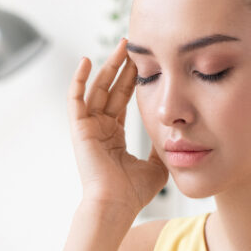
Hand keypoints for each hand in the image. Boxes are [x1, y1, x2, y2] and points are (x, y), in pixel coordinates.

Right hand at [69, 38, 167, 218]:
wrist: (116, 205)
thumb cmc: (133, 193)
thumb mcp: (156, 165)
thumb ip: (161, 147)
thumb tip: (175, 134)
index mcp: (114, 137)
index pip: (122, 101)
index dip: (132, 81)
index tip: (143, 62)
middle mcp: (99, 129)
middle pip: (110, 90)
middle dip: (122, 67)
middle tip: (132, 45)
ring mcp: (88, 128)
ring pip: (96, 89)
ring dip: (107, 67)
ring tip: (120, 46)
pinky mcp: (78, 128)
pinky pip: (75, 98)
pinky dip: (79, 79)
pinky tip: (87, 61)